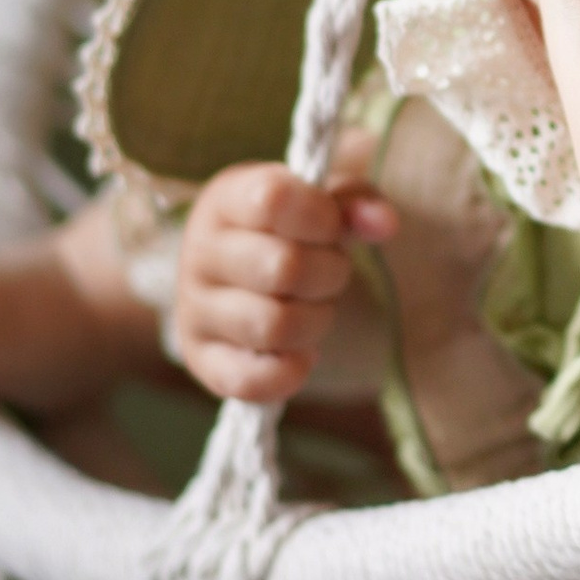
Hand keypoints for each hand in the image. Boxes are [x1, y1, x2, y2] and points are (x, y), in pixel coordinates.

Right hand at [171, 149, 396, 404]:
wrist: (233, 276)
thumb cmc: (287, 231)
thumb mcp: (319, 203)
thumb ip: (356, 202)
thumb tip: (385, 224)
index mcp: (228, 199)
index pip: (274, 200)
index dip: (321, 217)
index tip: (330, 227)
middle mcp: (200, 251)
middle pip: (284, 268)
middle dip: (330, 273)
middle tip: (330, 271)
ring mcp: (194, 309)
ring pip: (275, 326)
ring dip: (317, 321)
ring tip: (313, 307)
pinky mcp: (202, 360)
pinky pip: (252, 380)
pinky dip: (292, 370)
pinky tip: (301, 351)